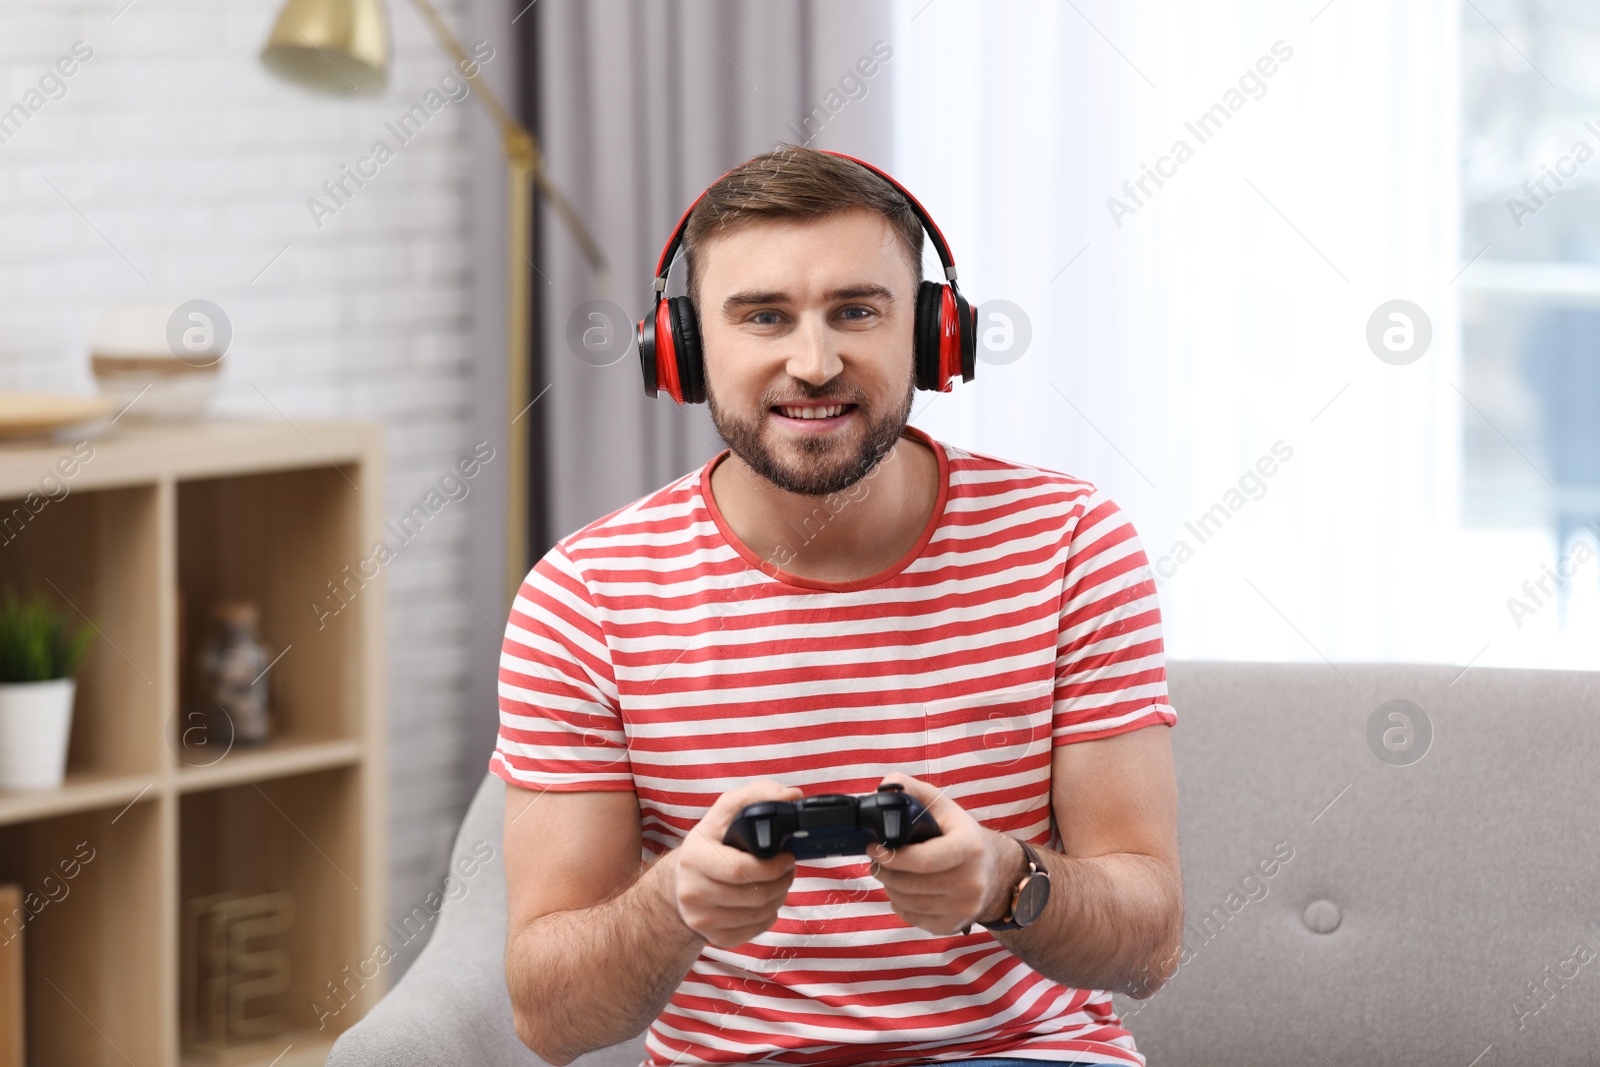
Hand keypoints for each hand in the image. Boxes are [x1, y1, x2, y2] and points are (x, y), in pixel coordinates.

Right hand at [672, 779, 803, 948]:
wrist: (682, 881)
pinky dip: (768, 916)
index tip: (788, 857)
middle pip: (754, 895)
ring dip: (779, 897)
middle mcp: (692, 892)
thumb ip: (757, 795)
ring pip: (758, 914)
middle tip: (788, 869)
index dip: (772, 866)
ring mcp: (701, 919)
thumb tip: (792, 795)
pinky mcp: (714, 937)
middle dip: (781, 881)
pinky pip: (754, 931)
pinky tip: (765, 901)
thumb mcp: (726, 812)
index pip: (739, 870)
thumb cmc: (712, 843)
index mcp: (694, 857)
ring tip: (780, 882)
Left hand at [864, 772, 1020, 935]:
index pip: (924, 860)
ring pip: (909, 903)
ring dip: (889, 887)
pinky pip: (915, 919)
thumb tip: (884, 786)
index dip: (892, 856)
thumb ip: (911, 789)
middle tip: (876, 860)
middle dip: (884, 871)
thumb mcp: (943, 806)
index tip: (873, 847)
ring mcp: (964, 907)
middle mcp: (971, 881)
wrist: (995, 870)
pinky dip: (901, 905)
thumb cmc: (961, 834)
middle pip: (911, 884)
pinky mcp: (954, 924)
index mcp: (969, 847)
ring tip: (887, 873)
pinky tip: (902, 891)